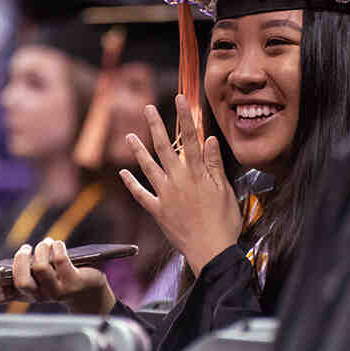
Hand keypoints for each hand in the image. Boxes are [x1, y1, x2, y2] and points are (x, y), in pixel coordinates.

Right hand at [0, 238, 115, 314]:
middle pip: (21, 282)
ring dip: (41, 250)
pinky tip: (57, 244)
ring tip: (45, 243)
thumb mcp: (31, 271)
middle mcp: (38, 296)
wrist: (87, 290)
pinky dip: (56, 248)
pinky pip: (61, 262)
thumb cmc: (54, 277)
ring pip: (41, 269)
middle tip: (26, 248)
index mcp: (23, 294)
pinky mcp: (73, 283)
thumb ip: (7, 266)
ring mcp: (56, 292)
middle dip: (21, 260)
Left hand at [119, 95, 240, 276]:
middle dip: (156, 126)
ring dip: (138, 150)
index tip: (180, 99)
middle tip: (147, 107)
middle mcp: (178, 180)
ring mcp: (165, 196)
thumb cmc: (224, 222)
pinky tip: (124, 172)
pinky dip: (131, 184)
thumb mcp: (225, 190)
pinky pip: (141, 195)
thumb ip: (214, 165)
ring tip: (129, 135)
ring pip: (149, 167)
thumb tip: (210, 139)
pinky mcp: (158, 212)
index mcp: (197, 174)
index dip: (185, 117)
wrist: (211, 251)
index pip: (191, 139)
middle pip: (165, 148)